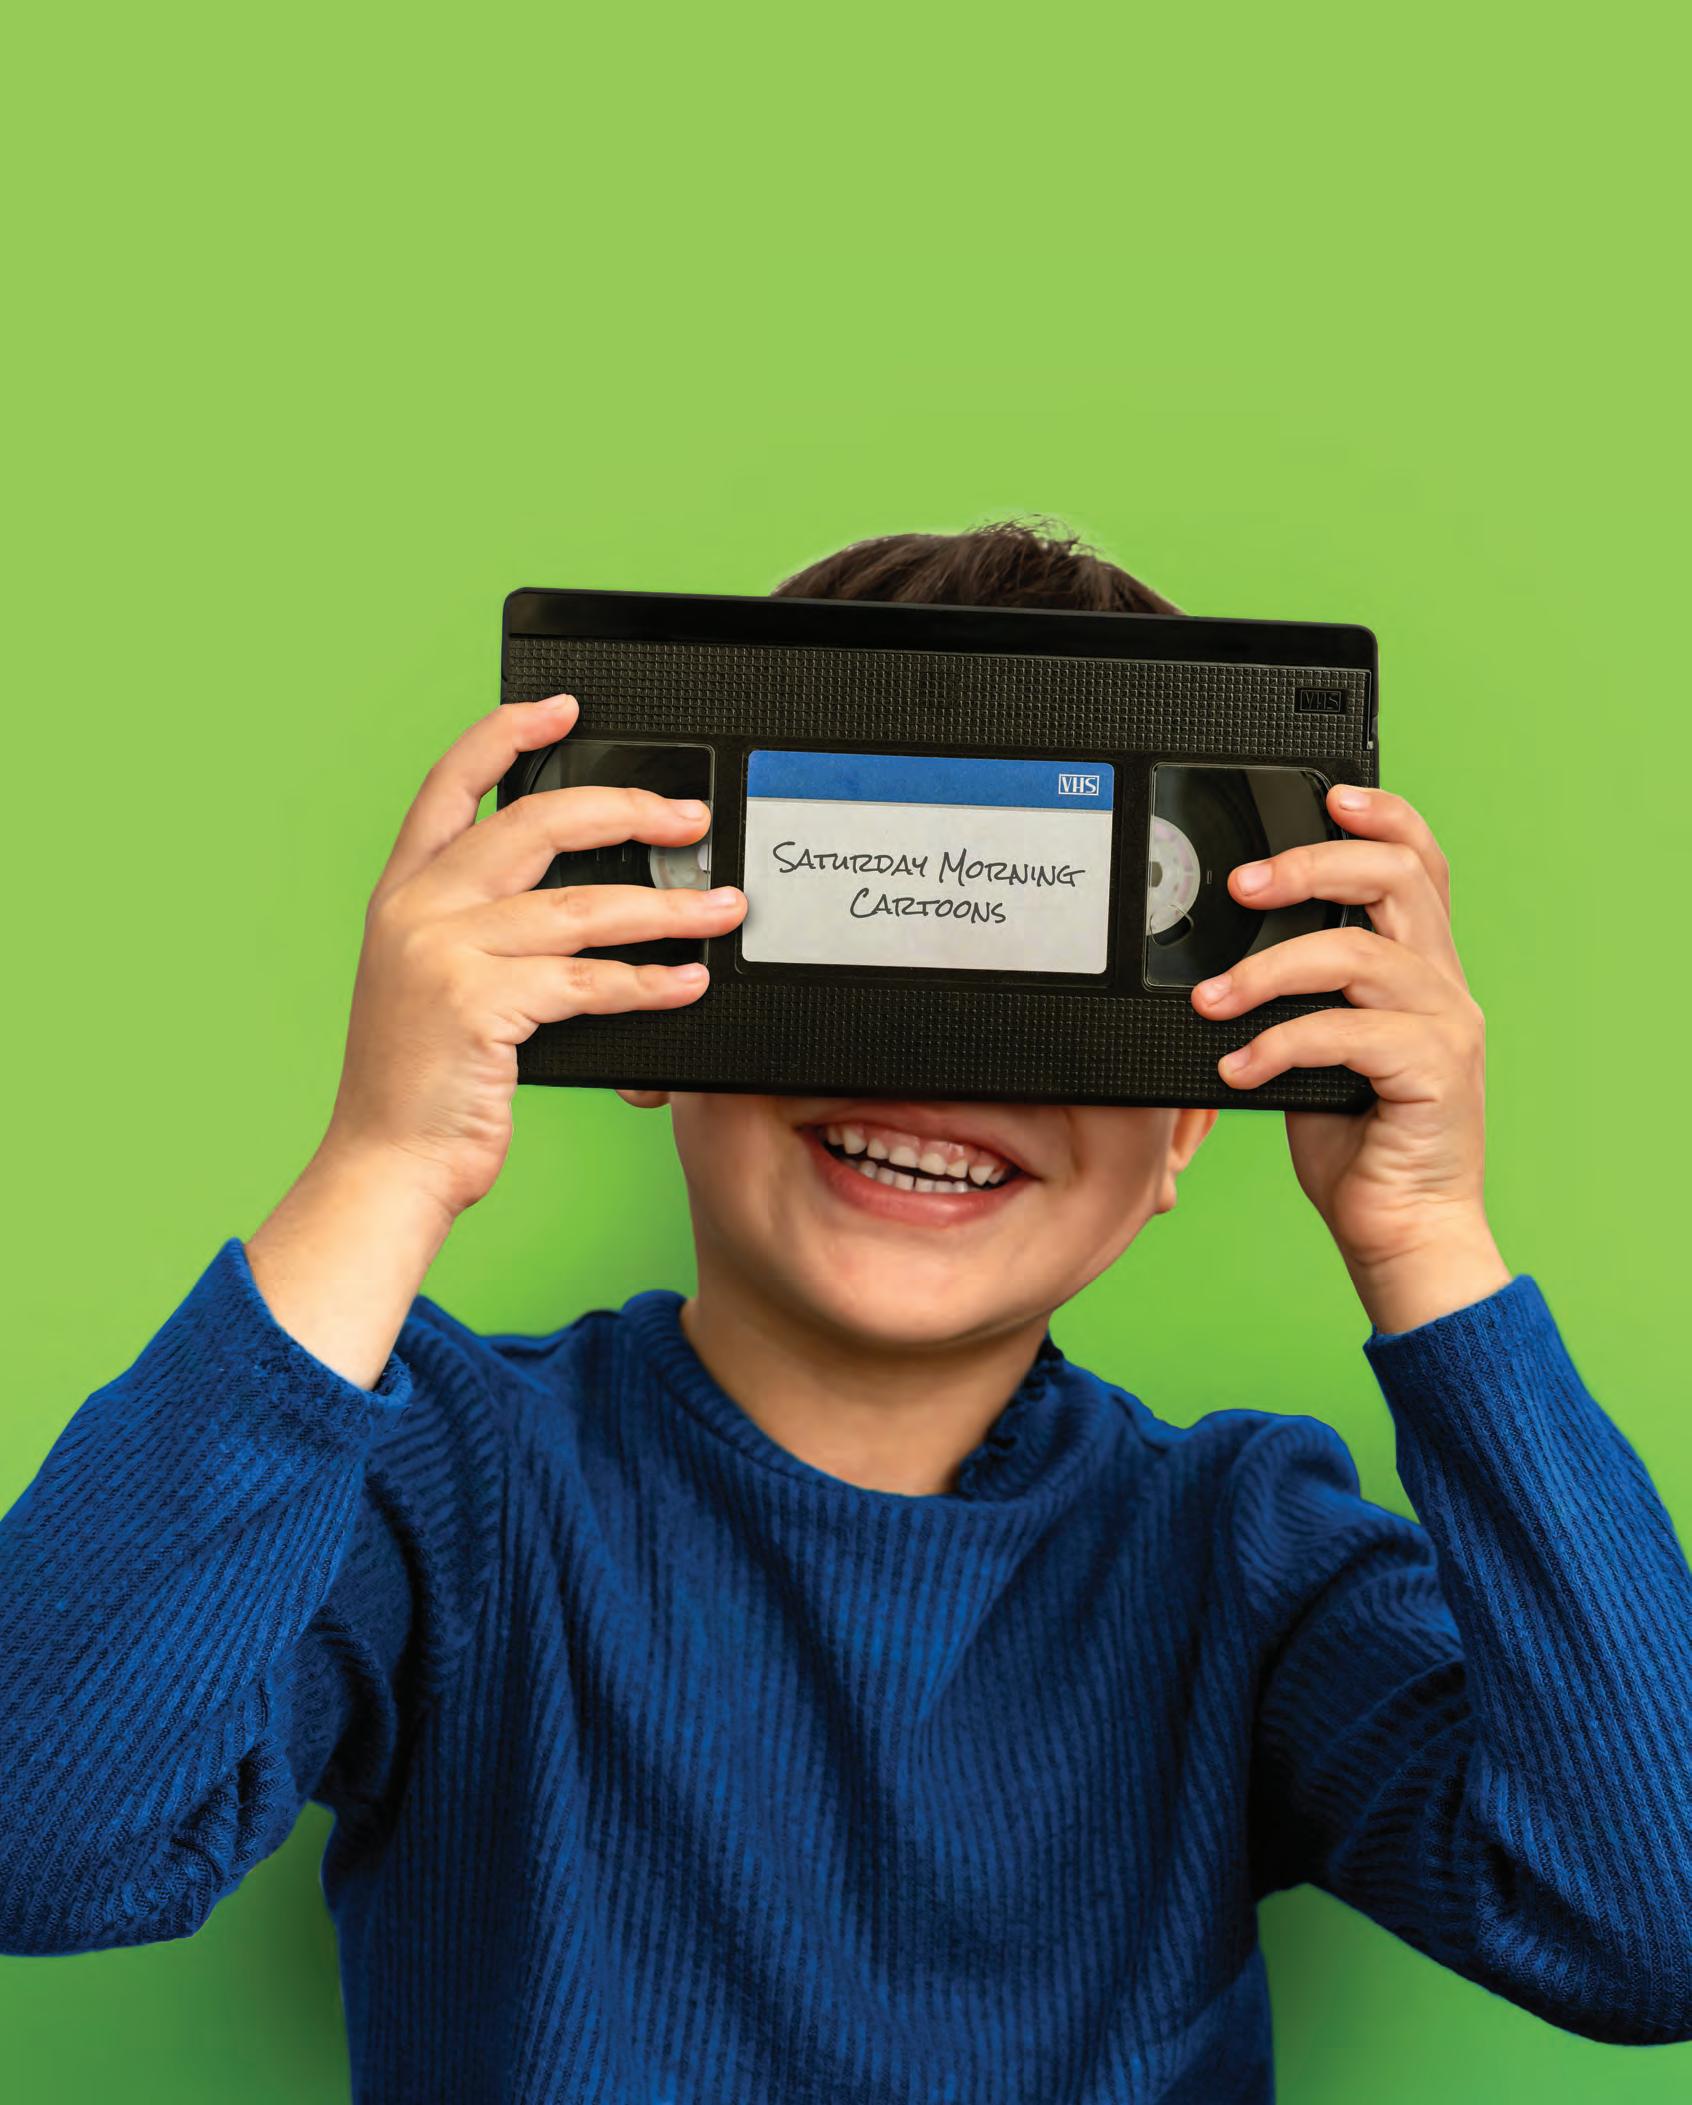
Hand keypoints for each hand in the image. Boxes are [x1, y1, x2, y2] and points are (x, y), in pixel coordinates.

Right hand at [325, 692, 747, 1221]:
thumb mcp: (433, 984)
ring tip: (721, 909)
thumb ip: (484, 930)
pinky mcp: (476, 1004)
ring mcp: (441, 953)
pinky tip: (686, 981)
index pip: (451, 784)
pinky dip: (647, 981)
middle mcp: (416, 909)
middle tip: (688, 820)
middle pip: (534, 825)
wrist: (387, 1165)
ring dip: (665, 908)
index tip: (564, 710)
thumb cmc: (424, 1085)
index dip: (508, 736)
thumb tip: (586, 898)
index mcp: (403, 893)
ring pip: (580, 906)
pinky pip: (588, 979)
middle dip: (625, 812)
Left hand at [1188, 783, 1510, 1332]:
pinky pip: (1347, 1034)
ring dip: (1267, 971)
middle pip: (1397, 880)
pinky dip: (1279, 1044)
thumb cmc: (1355, 1140)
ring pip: (1359, 956)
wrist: (1402, 1229)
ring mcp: (1444, 1027)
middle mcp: (1441, 985)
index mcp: (1419, 967)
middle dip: (1312, 866)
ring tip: (1210, 1000)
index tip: (1328, 796)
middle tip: (1243, 887)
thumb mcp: (1319, 1047)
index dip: (1382, 817)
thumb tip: (1225, 950)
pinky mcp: (1432, 1074)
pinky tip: (1238, 1067)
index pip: (1419, 863)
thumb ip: (1300, 992)